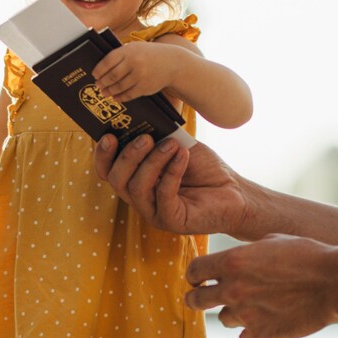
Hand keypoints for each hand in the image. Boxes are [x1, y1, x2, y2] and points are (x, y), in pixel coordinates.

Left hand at [93, 40, 177, 100]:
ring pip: (119, 86)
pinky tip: (116, 97)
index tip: (94, 75)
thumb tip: (102, 68)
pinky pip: (129, 94)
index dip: (99, 70)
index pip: (108, 61)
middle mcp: (134, 62)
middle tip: (98, 85)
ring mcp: (140, 76)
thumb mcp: (136, 48)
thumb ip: (121, 55)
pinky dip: (120, 97)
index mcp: (129, 50)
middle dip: (103, 82)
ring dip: (110, 91)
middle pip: (112, 76)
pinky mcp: (145, 87)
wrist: (173, 63)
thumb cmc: (150, 55)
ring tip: (105, 92)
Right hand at [94, 134, 252, 236]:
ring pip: (137, 188)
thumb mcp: (177, 145)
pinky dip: (172, 172)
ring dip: (152, 162)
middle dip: (127, 156)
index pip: (107, 171)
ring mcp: (154, 213)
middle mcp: (141, 199)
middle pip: (116, 180)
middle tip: (145, 138)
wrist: (234, 191)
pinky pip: (163, 196)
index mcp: (136, 180)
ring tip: (171, 144)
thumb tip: (141, 116)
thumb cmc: (204, 169)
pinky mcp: (172, 221)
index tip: (109, 135)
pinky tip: (182, 156)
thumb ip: (158, 136)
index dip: (102, 155)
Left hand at [185, 236, 337, 337]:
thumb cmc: (308, 255)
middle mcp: (233, 289)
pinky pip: (244, 336)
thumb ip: (247, 252)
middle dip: (198, 297)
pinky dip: (252, 330)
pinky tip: (266, 320)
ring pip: (224, 319)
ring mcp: (246, 315)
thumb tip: (235, 259)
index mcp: (232, 261)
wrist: (334, 283)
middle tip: (204, 297)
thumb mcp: (273, 240)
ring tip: (254, 305)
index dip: (195, 274)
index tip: (198, 278)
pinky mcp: (262, 334)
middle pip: (196, 300)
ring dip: (233, 313)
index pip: (194, 270)